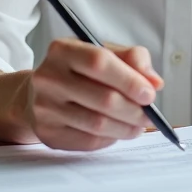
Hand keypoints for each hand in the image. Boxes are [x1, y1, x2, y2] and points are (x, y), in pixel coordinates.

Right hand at [24, 38, 163, 150]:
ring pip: (98, 124)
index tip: (150, 93)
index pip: (100, 63)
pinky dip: (110, 138)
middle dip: (134, 110)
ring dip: (126, 127)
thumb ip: (132, 60)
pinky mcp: (48, 133)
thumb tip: (155, 82)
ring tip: (139, 125)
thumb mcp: (103, 53)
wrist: (36, 94)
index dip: (130, 80)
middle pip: (103, 98)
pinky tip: (118, 131)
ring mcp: (45, 107)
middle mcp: (49, 77)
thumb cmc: (77, 71)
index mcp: (63, 50)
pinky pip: (88, 141)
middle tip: (150, 115)